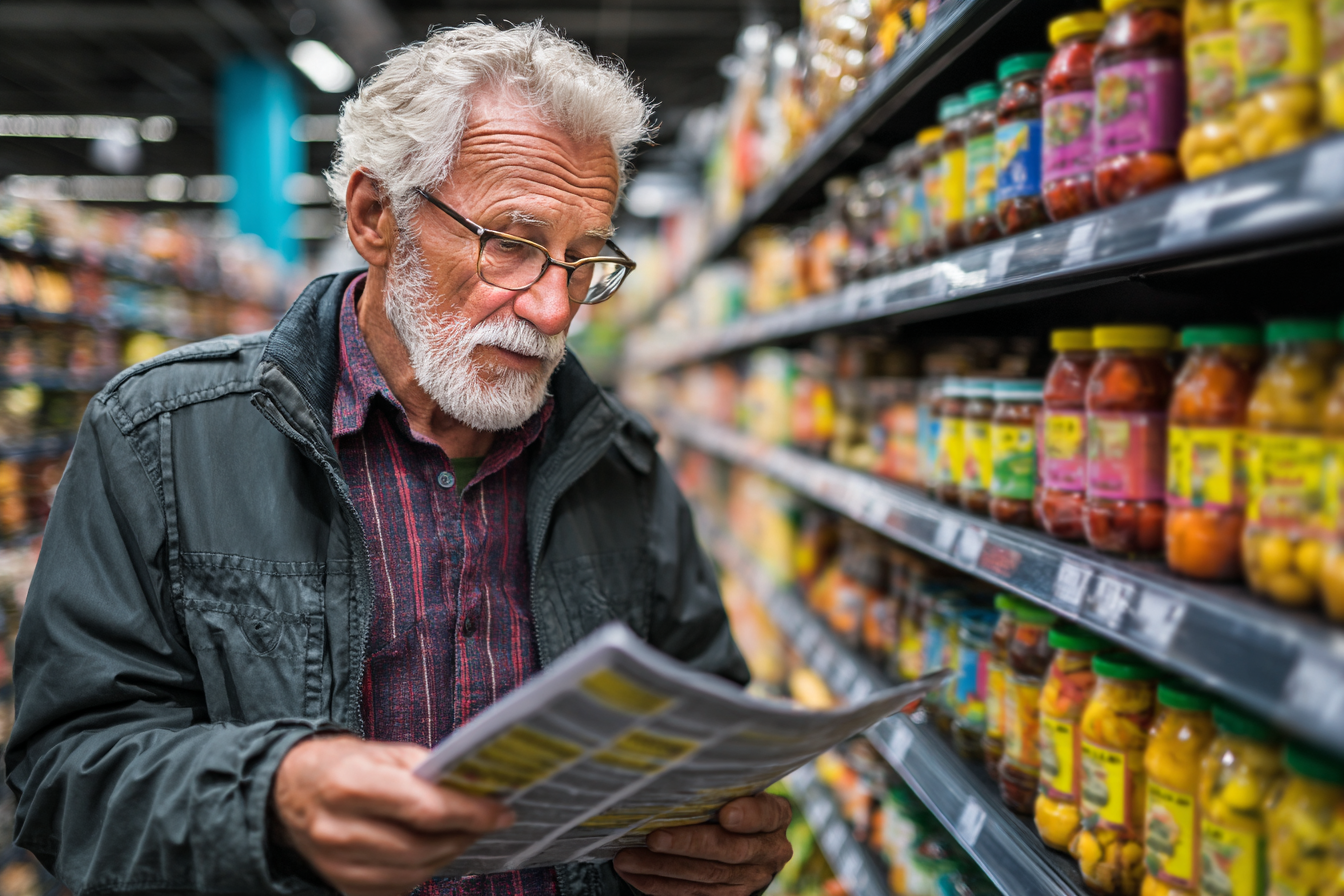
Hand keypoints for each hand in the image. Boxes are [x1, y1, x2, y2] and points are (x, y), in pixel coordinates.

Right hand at [271, 735, 513, 895]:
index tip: (503, 811)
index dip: (471, 813)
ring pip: (413, 873)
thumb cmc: (341, 765)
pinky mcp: (340, 884)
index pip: (425, 808)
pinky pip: (395, 888)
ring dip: (448, 855)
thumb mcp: (382, 751)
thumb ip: (428, 768)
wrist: (287, 791)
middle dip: (464, 835)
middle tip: (488, 821)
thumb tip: (478, 785)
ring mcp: (336, 863)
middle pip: (422, 846)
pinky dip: (422, 871)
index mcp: (352, 784)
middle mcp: (340, 829)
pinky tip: (433, 850)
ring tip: (464, 833)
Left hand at [612, 793, 792, 895]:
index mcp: (776, 816)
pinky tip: (634, 875)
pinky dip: (659, 884)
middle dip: (688, 845)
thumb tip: (671, 774)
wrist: (749, 840)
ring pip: (706, 876)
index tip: (726, 814)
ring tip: (628, 858)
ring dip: (663, 868)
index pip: (765, 815)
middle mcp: (769, 851)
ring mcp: (751, 878)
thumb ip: (720, 785)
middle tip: (653, 839)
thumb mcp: (738, 787)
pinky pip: (693, 894)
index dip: (748, 815)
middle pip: (729, 850)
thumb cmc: (733, 800)